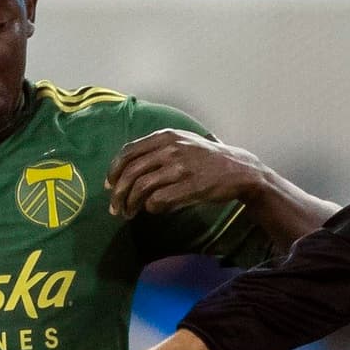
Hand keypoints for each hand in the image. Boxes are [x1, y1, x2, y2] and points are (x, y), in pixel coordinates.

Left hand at [106, 129, 264, 218]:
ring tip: (129, 213)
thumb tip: (125, 170)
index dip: (113, 171)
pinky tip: (153, 210)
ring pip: (141, 187)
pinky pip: (159, 200)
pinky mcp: (190, 186)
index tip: (109, 185)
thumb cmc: (208, 159)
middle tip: (115, 208)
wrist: (239, 170)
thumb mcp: (183, 142)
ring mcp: (181, 167)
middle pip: (131, 172)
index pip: (128, 152)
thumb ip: (156, 150)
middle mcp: (171, 148)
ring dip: (130, 204)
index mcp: (165, 136)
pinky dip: (151, 208)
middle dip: (118, 193)